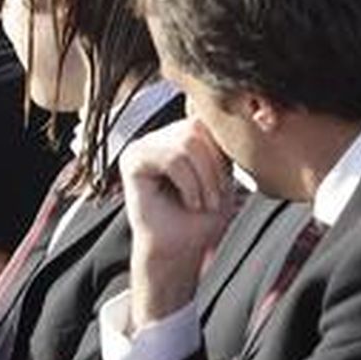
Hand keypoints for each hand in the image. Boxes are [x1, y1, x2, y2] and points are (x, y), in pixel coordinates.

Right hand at [120, 119, 235, 327]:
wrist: (180, 250)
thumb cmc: (201, 218)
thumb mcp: (222, 173)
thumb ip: (219, 143)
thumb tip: (229, 109)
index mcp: (179, 136)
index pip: (208, 120)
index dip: (222, 153)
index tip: (225, 187)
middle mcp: (158, 136)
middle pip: (198, 127)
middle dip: (214, 168)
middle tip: (214, 199)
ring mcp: (142, 146)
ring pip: (187, 142)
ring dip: (204, 180)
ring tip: (202, 203)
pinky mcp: (132, 161)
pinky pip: (172, 158)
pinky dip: (189, 184)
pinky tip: (189, 202)